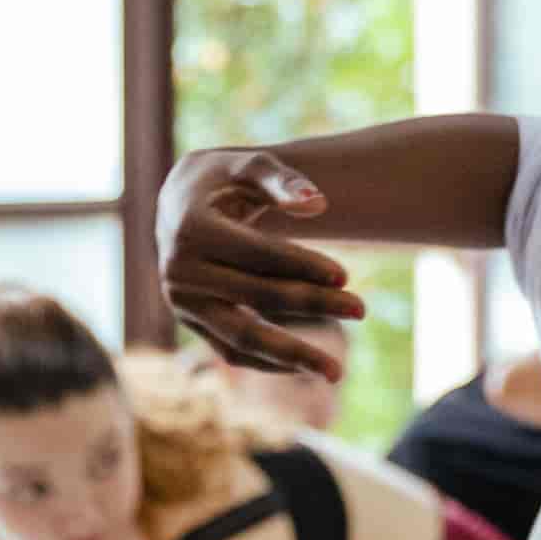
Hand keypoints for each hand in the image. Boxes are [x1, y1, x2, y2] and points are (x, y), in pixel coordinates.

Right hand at [154, 148, 365, 375]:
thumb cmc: (223, 181)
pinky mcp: (191, 322)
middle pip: (257, 296)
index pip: (256, 253)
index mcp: (191, 229)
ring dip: (292, 356)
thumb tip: (319, 205)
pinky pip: (233, 351)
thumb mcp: (248, 166)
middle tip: (362, 308)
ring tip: (336, 373)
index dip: (302, 264)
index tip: (346, 276)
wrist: (178, 205)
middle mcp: (179, 271)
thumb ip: (282, 180)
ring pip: (242, 337)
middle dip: (313, 303)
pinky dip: (271, 363)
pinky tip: (309, 367)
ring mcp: (183, 302)